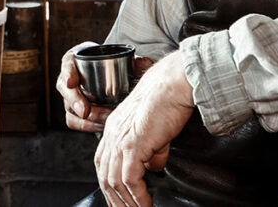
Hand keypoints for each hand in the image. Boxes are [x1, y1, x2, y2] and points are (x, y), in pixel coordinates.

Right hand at [57, 42, 153, 133]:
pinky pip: (74, 122)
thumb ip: (133, 60)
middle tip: (86, 111)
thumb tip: (143, 62)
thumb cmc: (111, 63)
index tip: (72, 82)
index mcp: (76, 60)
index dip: (68, 73)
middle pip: (66, 91)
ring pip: (70, 110)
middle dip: (75, 102)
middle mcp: (69, 78)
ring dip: (86, 118)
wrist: (108, 73)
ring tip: (104, 121)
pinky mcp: (74, 111)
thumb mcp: (119, 57)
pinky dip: (87, 126)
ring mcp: (70, 97)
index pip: (67, 64)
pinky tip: (103, 127)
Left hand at [94, 50, 192, 206]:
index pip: (103, 163)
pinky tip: (145, 204)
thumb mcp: (156, 130)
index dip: (108, 184)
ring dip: (126, 202)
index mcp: (114, 128)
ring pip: (114, 181)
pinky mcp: (133, 144)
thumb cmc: (167, 100)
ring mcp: (121, 139)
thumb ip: (151, 150)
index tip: (117, 199)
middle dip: (113, 199)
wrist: (173, 84)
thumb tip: (153, 168)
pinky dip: (137, 196)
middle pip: (104, 175)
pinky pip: (130, 179)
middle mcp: (112, 133)